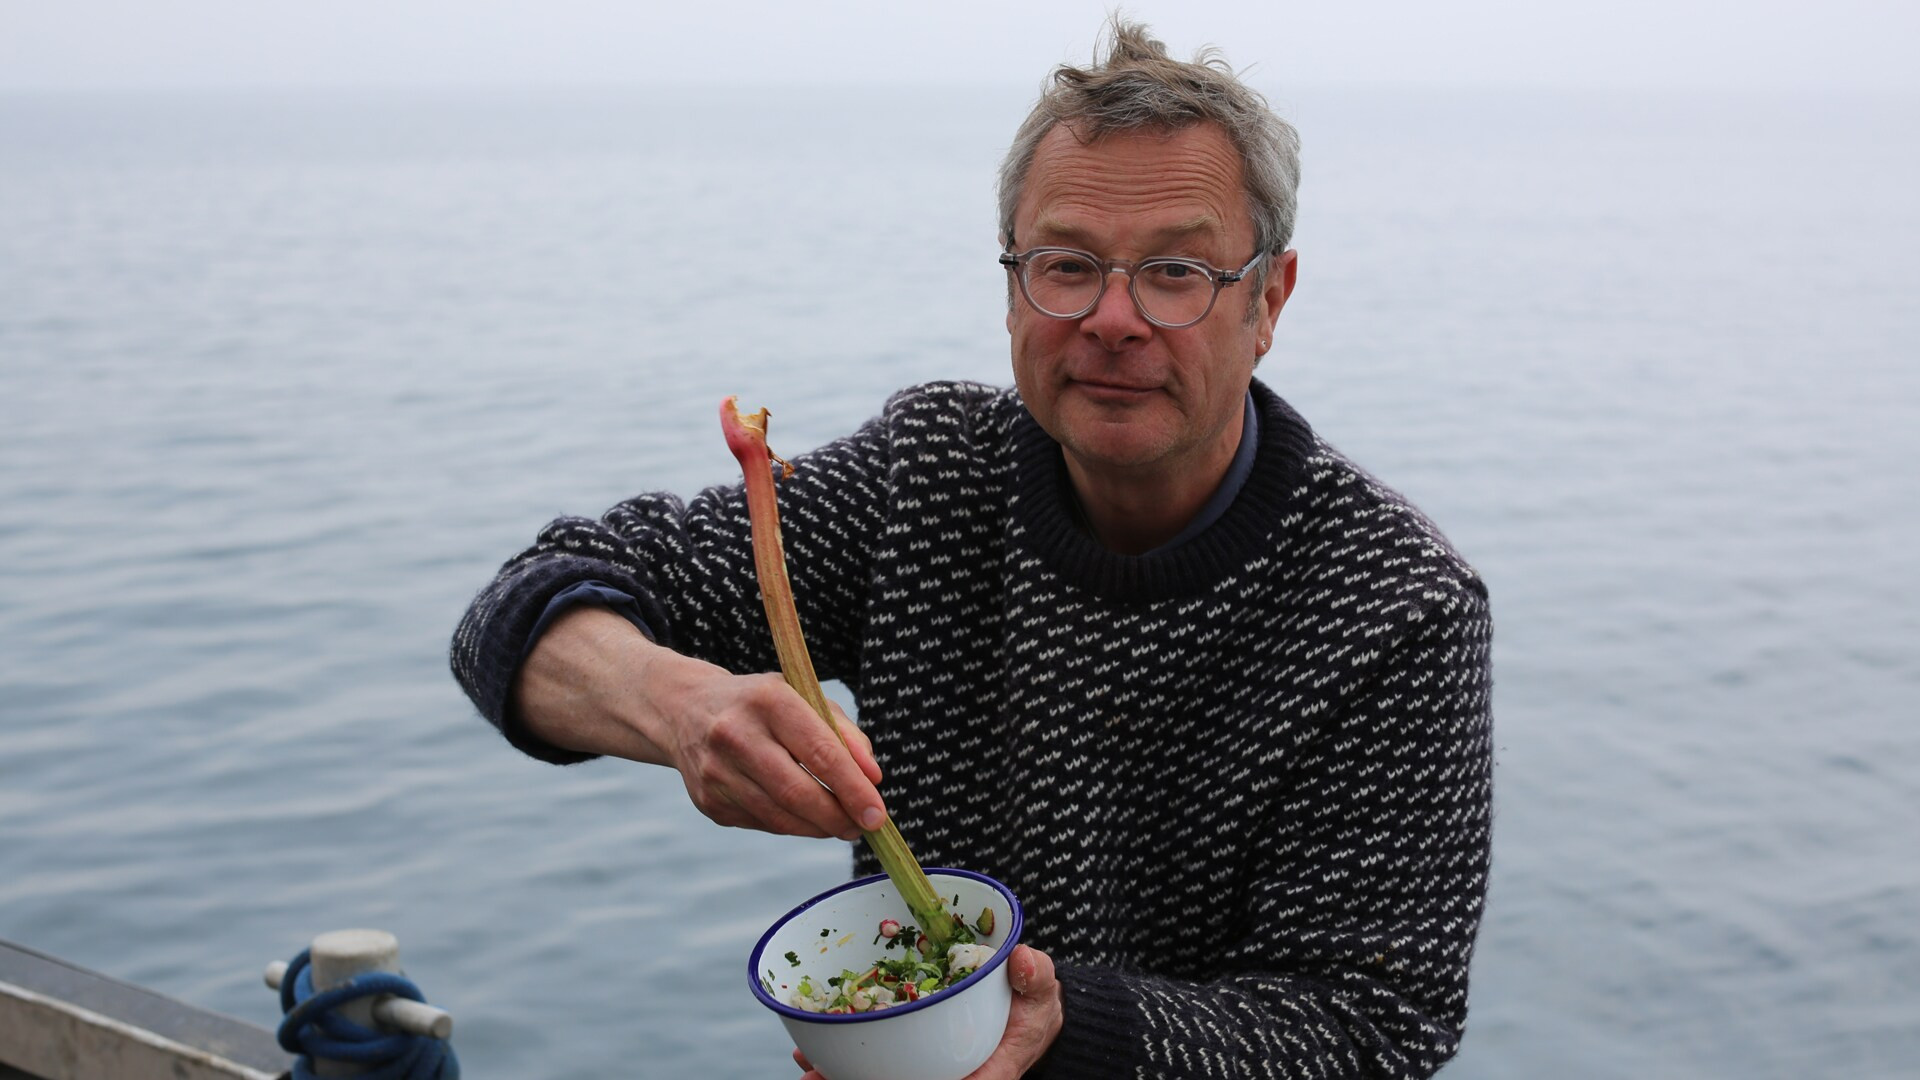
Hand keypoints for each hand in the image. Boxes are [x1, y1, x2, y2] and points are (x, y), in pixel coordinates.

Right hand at [663, 668, 886, 839]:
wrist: (685, 710)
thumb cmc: (761, 704)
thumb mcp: (804, 698)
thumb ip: (846, 734)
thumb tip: (873, 778)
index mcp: (768, 700)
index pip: (820, 752)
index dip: (853, 788)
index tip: (877, 813)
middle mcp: (736, 734)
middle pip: (797, 792)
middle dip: (838, 817)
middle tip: (863, 827)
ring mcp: (716, 771)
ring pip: (779, 817)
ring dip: (818, 828)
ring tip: (841, 825)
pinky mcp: (707, 802)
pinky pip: (761, 824)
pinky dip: (790, 825)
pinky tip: (803, 817)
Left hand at [792, 945, 1061, 1079]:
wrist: (1025, 1011)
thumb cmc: (1031, 1003)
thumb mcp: (1039, 988)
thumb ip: (1034, 976)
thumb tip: (1022, 959)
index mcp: (989, 1072)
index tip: (897, 1079)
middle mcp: (956, 1076)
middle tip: (819, 1078)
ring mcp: (932, 1070)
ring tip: (809, 1069)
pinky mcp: (916, 1060)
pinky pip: (881, 1066)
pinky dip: (847, 1066)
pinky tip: (814, 1058)